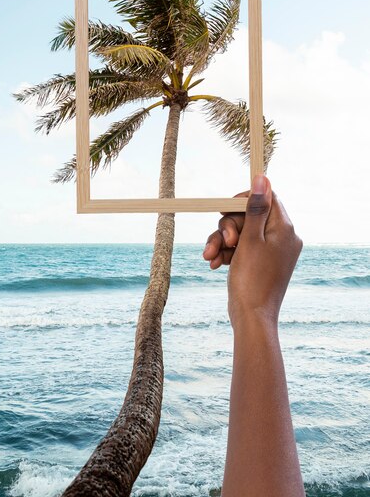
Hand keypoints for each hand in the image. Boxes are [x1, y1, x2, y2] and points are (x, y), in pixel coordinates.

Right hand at [202, 175, 302, 328]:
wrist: (251, 318)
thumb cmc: (252, 280)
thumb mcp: (250, 239)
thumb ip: (255, 208)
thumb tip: (263, 178)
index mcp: (285, 229)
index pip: (267, 199)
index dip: (244, 199)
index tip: (224, 207)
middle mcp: (282, 238)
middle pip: (250, 216)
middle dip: (228, 227)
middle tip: (223, 240)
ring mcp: (272, 252)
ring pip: (242, 233)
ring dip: (222, 242)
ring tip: (210, 256)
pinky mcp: (261, 263)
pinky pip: (243, 248)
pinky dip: (228, 253)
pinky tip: (216, 263)